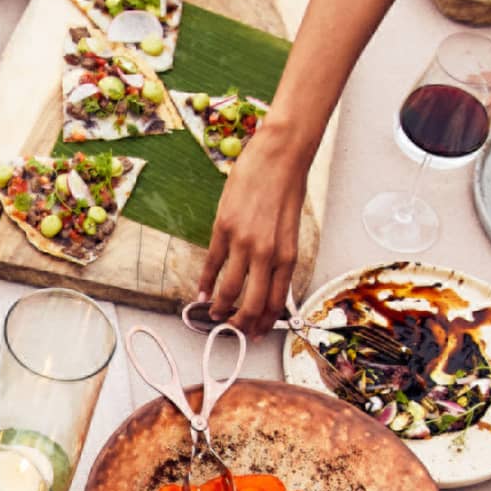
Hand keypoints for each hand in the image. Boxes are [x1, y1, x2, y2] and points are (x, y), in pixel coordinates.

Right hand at [198, 128, 303, 335]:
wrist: (279, 158)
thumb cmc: (287, 190)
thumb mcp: (290, 231)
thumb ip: (279, 257)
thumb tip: (266, 281)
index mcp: (288, 257)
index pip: (275, 302)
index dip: (264, 323)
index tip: (255, 332)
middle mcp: (268, 255)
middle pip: (252, 304)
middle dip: (241, 323)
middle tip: (232, 330)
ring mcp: (245, 243)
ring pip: (230, 289)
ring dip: (219, 308)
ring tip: (213, 314)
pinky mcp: (224, 228)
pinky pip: (212, 264)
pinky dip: (205, 283)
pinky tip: (200, 293)